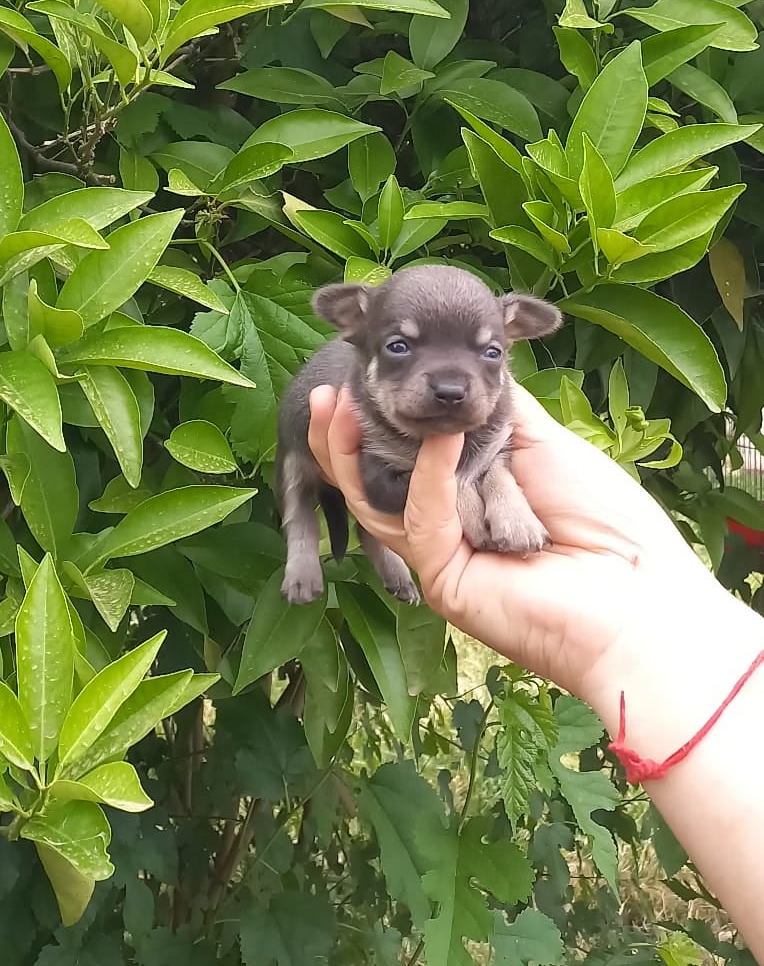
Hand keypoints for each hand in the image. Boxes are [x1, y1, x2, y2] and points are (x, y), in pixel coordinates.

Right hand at [307, 381, 730, 727]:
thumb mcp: (545, 445)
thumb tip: (468, 369)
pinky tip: (434, 437)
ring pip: (374, 503)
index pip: (402, 450)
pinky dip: (426, 476)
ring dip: (348, 455)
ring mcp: (440, 556)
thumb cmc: (608, 524)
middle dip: (341, 436)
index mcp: (466, 493)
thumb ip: (500, 410)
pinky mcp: (446, 580)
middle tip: (325, 391)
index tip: (356, 372)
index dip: (374, 416)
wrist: (641, 596)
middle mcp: (445, 527)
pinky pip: (422, 520)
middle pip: (371, 479)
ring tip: (338, 406)